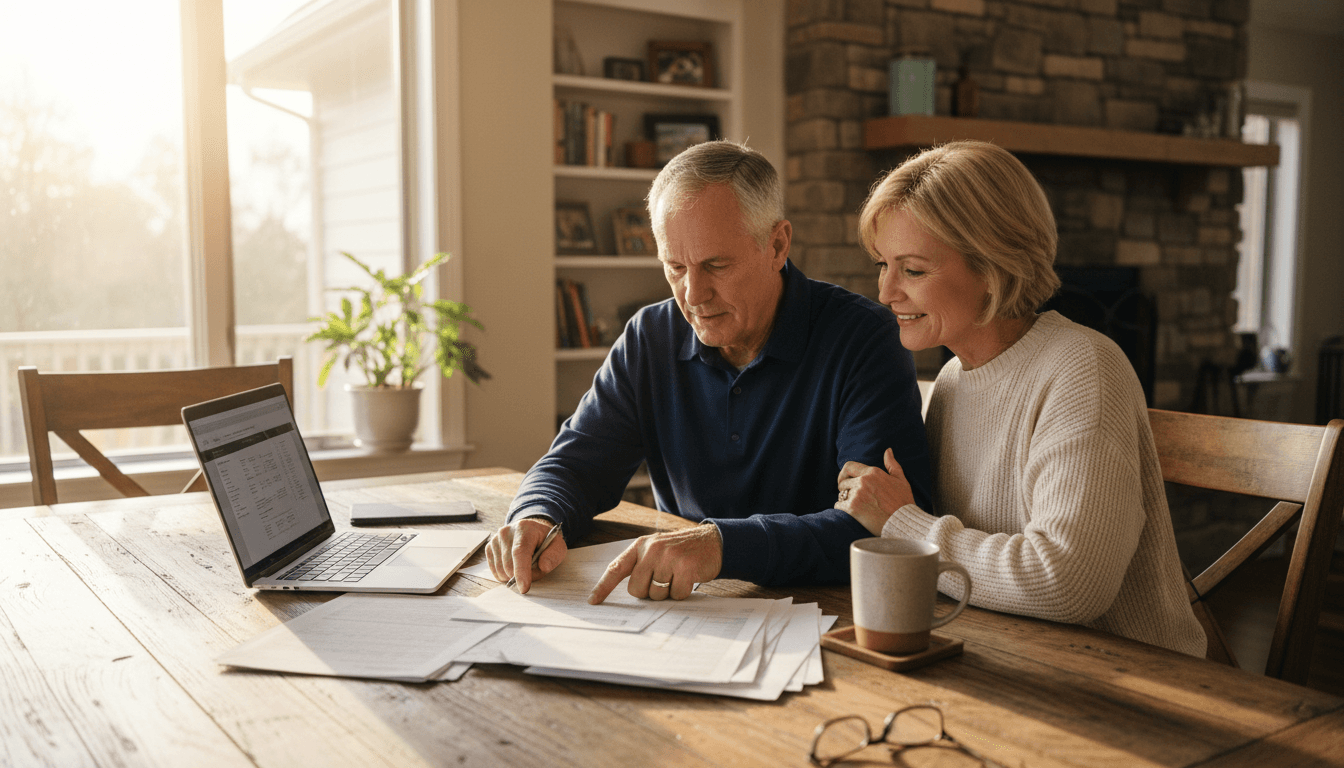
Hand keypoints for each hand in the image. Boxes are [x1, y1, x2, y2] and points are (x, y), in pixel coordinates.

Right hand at [486, 517, 568, 593]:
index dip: (521, 572)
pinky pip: (495, 571)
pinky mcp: (489, 547)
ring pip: (501, 570)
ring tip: (524, 565)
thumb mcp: (557, 546)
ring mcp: (495, 539)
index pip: (520, 552)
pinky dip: (505, 574)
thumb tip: (543, 567)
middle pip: (509, 565)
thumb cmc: (545, 541)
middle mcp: (506, 532)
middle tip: (533, 569)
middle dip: (521, 576)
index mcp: (525, 529)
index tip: (524, 588)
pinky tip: (514, 565)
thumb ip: (553, 556)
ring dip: (513, 576)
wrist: (531, 531)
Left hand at [587, 524, 722, 603]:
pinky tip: (688, 578)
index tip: (593, 601)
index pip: (616, 568)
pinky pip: (676, 595)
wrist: (712, 541)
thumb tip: (629, 593)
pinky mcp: (685, 568)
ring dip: (667, 592)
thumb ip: (639, 565)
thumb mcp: (655, 549)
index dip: (603, 586)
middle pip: (636, 590)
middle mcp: (652, 550)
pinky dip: (682, 592)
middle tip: (663, 579)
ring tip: (677, 576)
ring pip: (656, 595)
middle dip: (649, 591)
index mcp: (640, 546)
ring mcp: (669, 558)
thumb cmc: (680, 550)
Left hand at [837, 448, 914, 534]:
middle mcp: (863, 481)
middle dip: (845, 489)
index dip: (843, 474)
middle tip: (853, 498)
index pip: (848, 467)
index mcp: (873, 472)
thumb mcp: (901, 480)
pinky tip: (854, 514)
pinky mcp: (852, 508)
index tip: (844, 481)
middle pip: (843, 482)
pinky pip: (839, 505)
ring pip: (841, 494)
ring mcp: (857, 494)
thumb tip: (888, 450)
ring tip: (857, 507)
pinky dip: (843, 509)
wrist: (904, 522)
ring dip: (845, 500)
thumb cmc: (903, 502)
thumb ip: (892, 464)